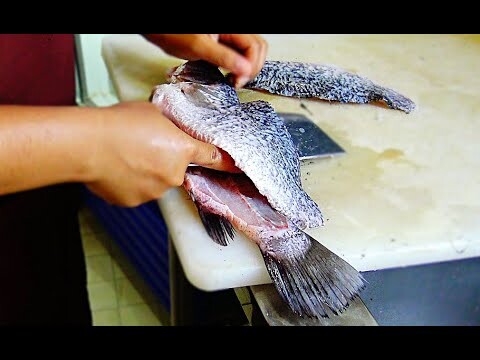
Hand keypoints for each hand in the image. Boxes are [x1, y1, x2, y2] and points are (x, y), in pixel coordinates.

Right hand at [86, 101, 237, 206]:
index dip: (223, 162)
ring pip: (156, 182)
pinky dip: (131, 184)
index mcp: (183, 150)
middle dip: (165, 161)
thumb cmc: (119, 123)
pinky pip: (138, 192)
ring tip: (125, 157)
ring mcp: (155, 191)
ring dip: (147, 173)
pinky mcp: (135, 202)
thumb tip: (170, 127)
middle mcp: (174, 174)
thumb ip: (169, 124)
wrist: (89, 144)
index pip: (212, 158)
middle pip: (177, 170)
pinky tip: (117, 169)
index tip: (233, 167)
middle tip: (143, 147)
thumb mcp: (153, 112)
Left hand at [143, 34, 267, 87]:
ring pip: (250, 52)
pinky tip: (228, 75)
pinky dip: (237, 66)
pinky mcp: (222, 44)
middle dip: (253, 67)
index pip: (255, 46)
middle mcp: (233, 31)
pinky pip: (238, 55)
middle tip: (238, 81)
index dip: (251, 65)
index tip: (239, 80)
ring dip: (247, 68)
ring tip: (234, 80)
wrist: (159, 30)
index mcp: (231, 28)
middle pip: (257, 48)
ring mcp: (228, 37)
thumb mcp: (199, 47)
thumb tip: (245, 70)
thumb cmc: (173, 33)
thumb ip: (224, 57)